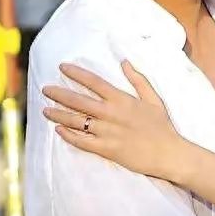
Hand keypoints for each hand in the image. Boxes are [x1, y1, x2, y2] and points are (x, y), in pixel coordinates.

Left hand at [42, 62, 188, 182]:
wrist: (169, 153)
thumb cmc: (162, 126)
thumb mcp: (153, 98)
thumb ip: (138, 80)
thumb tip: (124, 62)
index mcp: (122, 99)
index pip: (93, 82)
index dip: (76, 73)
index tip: (62, 67)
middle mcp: (111, 114)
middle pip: (79, 101)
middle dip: (59, 94)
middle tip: (45, 89)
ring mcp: (107, 132)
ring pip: (77, 122)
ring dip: (59, 115)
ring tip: (45, 110)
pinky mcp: (106, 149)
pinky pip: (82, 142)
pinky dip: (69, 136)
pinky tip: (58, 130)